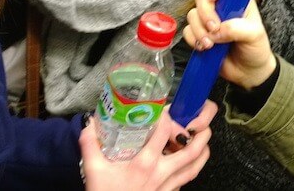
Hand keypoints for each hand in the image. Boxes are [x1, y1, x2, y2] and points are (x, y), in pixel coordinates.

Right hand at [79, 100, 217, 189]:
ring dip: (202, 154)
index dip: (167, 118)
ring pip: (193, 169)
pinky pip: (184, 182)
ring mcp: (166, 187)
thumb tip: (89, 124)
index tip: (165, 110)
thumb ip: (90, 144)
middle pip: (190, 152)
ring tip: (204, 143)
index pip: (163, 133)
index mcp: (145, 163)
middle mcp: (161, 174)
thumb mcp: (94, 170)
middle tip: (203, 125)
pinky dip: (190, 171)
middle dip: (201, 137)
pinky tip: (187, 165)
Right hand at [184, 0, 276, 89]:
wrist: (249, 73)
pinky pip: (187, 31)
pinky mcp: (200, 35)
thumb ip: (238, 29)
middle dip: (205, 12)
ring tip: (210, 44)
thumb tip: (217, 30)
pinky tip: (204, 48)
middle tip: (214, 28)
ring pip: (192, 14)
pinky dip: (192, 38)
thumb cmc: (256, 49)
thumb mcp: (255, 35)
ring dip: (198, 29)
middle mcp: (221, 7)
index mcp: (237, 0)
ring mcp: (209, 21)